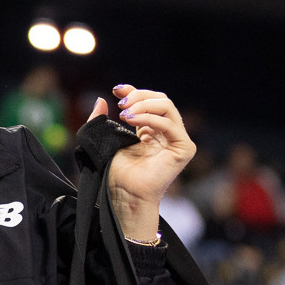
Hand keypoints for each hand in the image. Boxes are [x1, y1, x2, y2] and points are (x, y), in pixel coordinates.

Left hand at [88, 85, 195, 239]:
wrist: (124, 195)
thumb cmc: (116, 173)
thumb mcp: (105, 140)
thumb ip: (101, 121)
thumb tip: (101, 99)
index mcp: (152, 129)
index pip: (149, 101)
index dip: (134, 91)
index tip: (116, 89)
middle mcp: (167, 132)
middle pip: (160, 100)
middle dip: (138, 97)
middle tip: (120, 105)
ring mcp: (177, 140)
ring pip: (166, 107)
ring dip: (143, 106)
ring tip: (124, 114)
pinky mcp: (184, 149)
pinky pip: (169, 124)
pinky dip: (150, 118)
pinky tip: (133, 122)